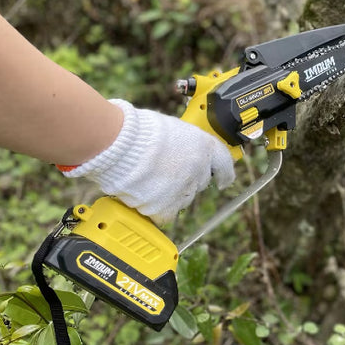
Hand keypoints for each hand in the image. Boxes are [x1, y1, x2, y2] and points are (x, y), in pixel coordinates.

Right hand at [59, 99, 234, 224]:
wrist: (120, 143)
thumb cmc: (139, 130)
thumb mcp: (171, 129)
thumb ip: (182, 144)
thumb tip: (179, 153)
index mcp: (204, 146)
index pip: (224, 164)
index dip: (224, 174)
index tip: (224, 181)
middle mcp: (199, 170)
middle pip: (199, 183)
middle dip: (186, 181)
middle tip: (165, 173)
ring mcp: (184, 190)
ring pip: (183, 200)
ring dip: (170, 194)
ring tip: (148, 181)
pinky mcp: (165, 207)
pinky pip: (165, 215)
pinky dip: (154, 209)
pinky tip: (142, 197)